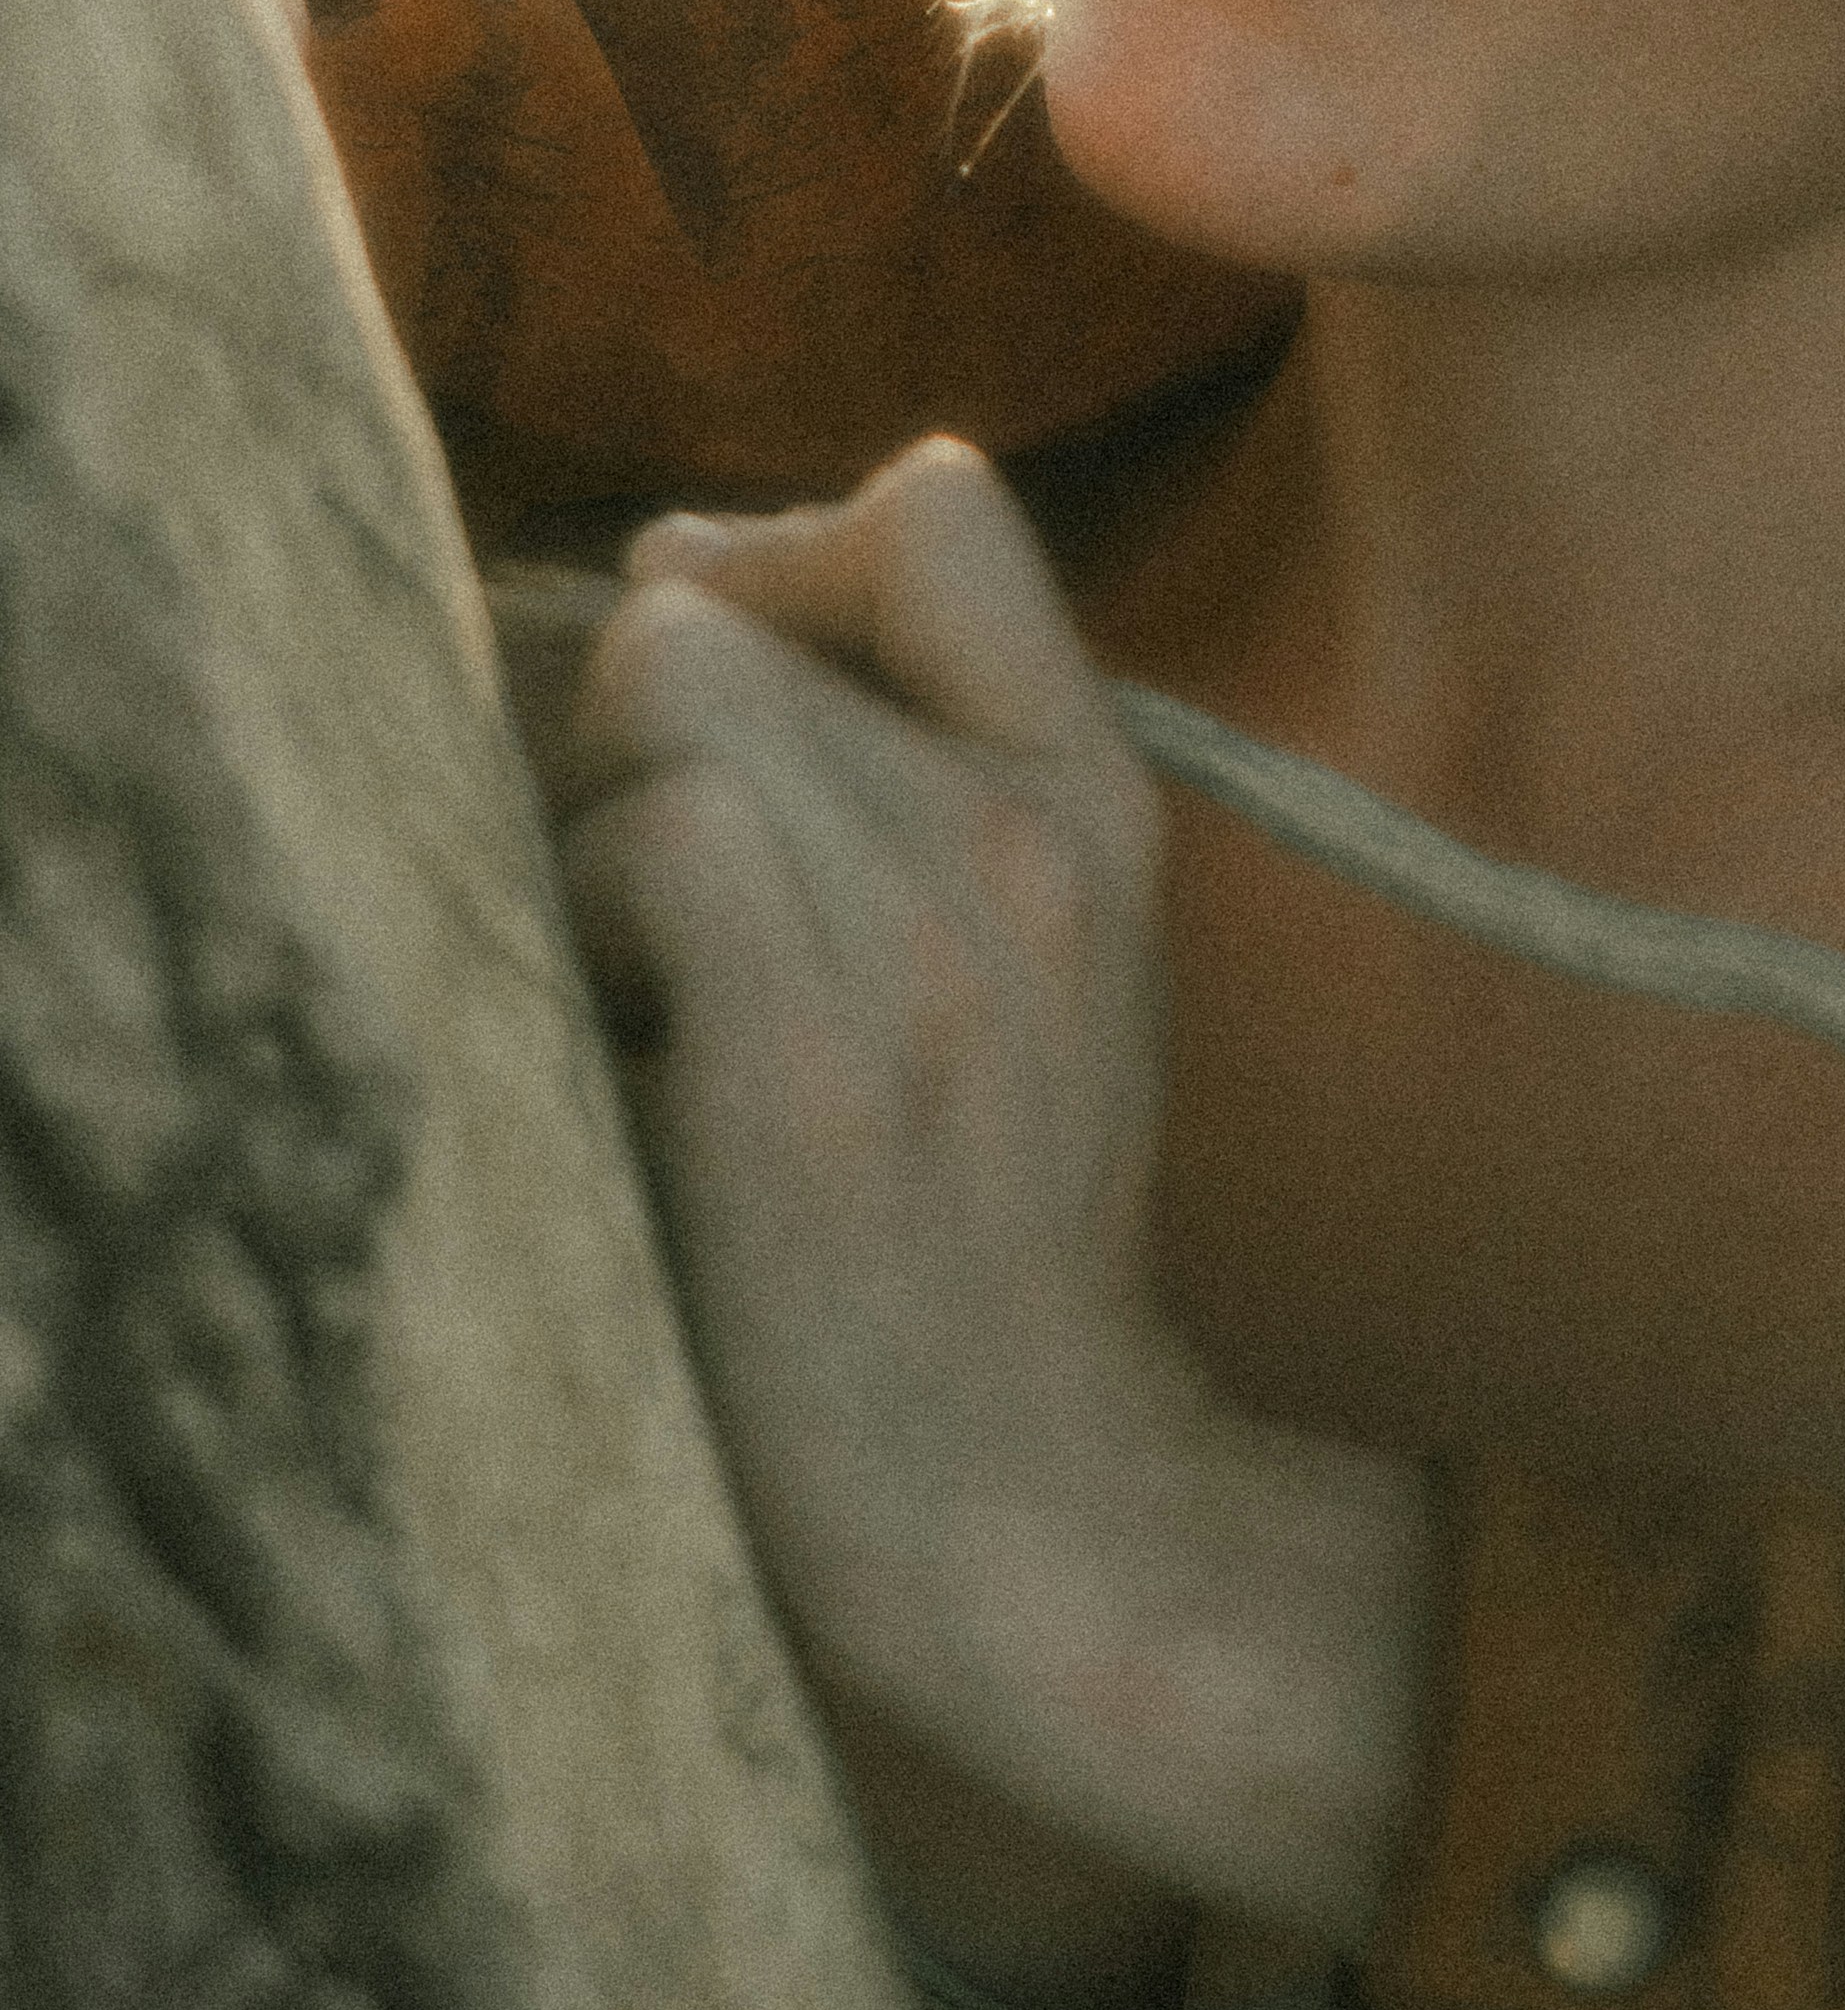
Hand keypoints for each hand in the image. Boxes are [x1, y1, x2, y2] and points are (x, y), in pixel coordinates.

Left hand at [551, 438, 1434, 1935]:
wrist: (1026, 1504)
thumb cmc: (952, 1237)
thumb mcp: (1008, 958)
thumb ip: (882, 754)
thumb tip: (660, 561)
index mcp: (1093, 795)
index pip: (936, 505)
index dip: (777, 561)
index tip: (731, 711)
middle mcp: (1031, 836)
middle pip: (714, 616)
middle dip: (629, 748)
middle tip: (660, 940)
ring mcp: (934, 940)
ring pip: (659, 702)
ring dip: (591, 839)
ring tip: (645, 1004)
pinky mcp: (814, 1055)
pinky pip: (645, 840)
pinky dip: (586, 932)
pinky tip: (634, 1065)